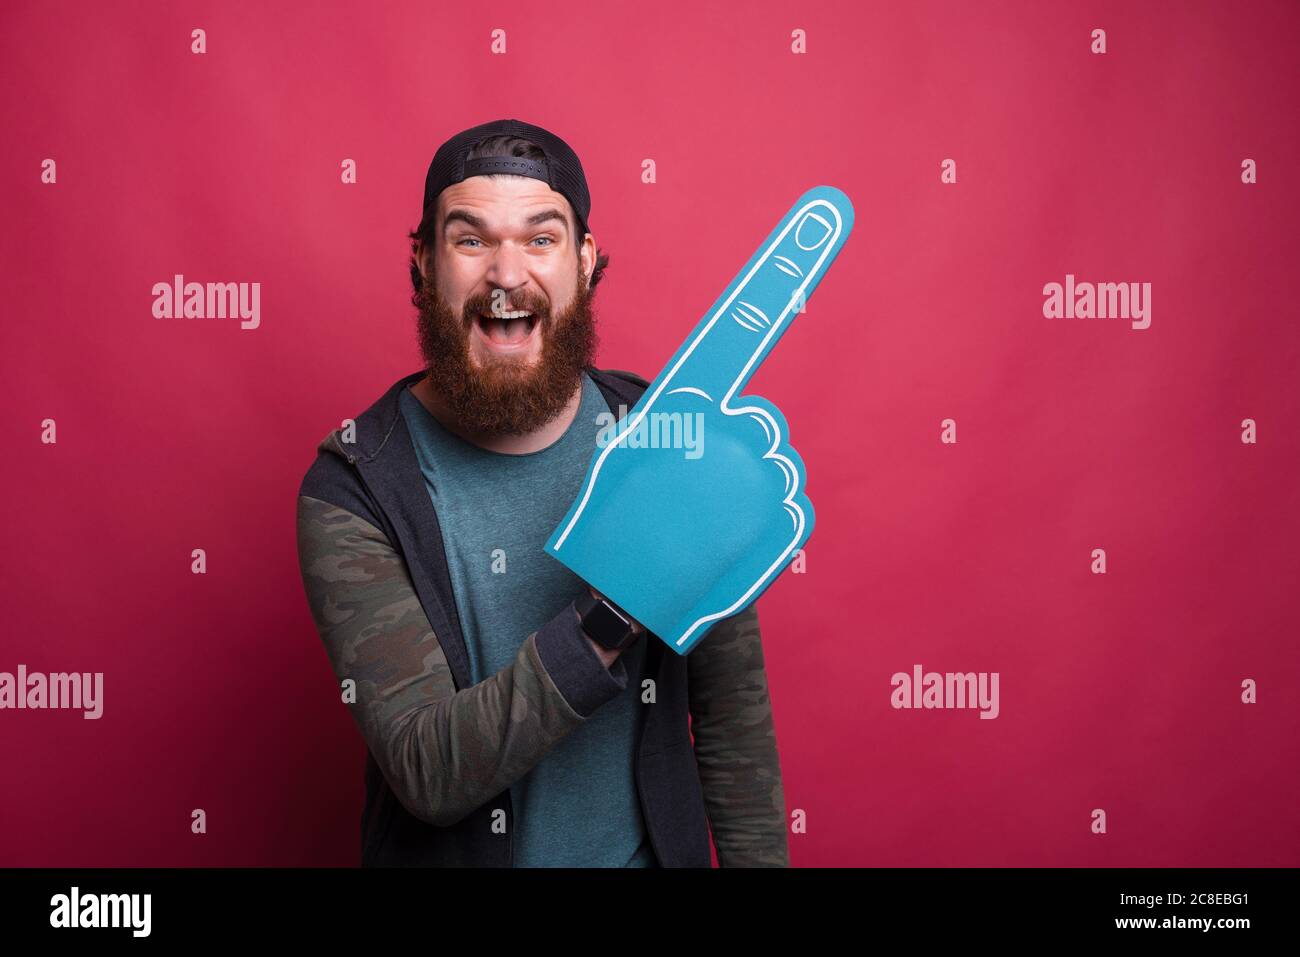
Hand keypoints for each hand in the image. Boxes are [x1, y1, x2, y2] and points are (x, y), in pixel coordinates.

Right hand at [546, 186, 854, 654]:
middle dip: (736, 450)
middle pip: (760, 422)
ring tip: (704, 523)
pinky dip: (764, 524)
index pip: (731, 333)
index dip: (776, 278)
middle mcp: (728, 435)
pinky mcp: (780, 525)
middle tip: (696, 491)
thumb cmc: (617, 523)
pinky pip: (792, 508)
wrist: (622, 598)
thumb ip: (672, 421)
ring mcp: (759, 481)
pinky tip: (726, 543)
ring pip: (779, 466)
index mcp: (684, 408)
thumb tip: (719, 408)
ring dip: (748, 490)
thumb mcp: (626, 456)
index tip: (824, 218)